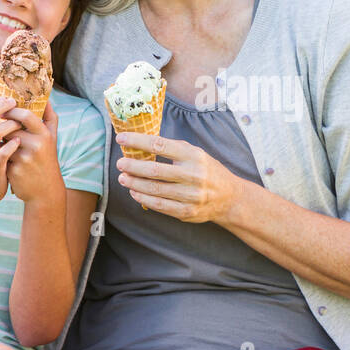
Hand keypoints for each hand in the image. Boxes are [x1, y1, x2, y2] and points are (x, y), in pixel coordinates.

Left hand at [5, 96, 64, 205]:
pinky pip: (0, 155)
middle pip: (11, 127)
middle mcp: (36, 146)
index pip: (25, 115)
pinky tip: (2, 157)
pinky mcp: (14, 171)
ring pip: (3, 141)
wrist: (45, 189)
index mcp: (45, 135)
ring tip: (1, 141)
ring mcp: (25, 159)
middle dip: (3, 125)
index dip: (12, 111)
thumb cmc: (47, 159)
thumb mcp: (52, 138)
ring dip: (0, 139)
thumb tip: (45, 97)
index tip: (4, 111)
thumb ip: (49, 116)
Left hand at [114, 132, 242, 224]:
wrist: (229, 197)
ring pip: (155, 190)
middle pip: (155, 170)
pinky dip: (144, 199)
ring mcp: (190, 195)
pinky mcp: (187, 211)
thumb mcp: (195, 153)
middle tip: (120, 163)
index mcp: (193, 156)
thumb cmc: (206, 171)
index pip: (160, 145)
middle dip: (133, 166)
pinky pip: (160, 206)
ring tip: (123, 178)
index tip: (122, 138)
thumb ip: (172, 149)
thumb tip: (141, 144)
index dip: (138, 141)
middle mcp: (193, 175)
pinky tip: (134, 192)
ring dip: (135, 184)